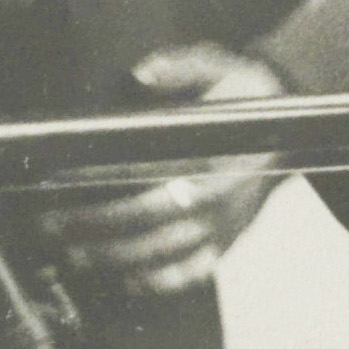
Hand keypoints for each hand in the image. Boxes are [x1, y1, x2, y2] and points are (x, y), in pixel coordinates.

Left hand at [40, 44, 292, 296]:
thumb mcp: (220, 66)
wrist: (289, 127)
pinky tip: (128, 281)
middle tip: (58, 228)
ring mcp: (228, 226)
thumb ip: (183, 67)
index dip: (129, 205)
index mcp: (225, 161)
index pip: (176, 192)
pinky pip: (195, 272)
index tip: (88, 202)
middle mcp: (227, 200)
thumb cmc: (247, 96)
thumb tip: (142, 74)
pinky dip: (162, 282)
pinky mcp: (227, 241)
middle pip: (161, 229)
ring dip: (121, 259)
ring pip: (171, 255)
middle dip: (105, 233)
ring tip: (77, 253)